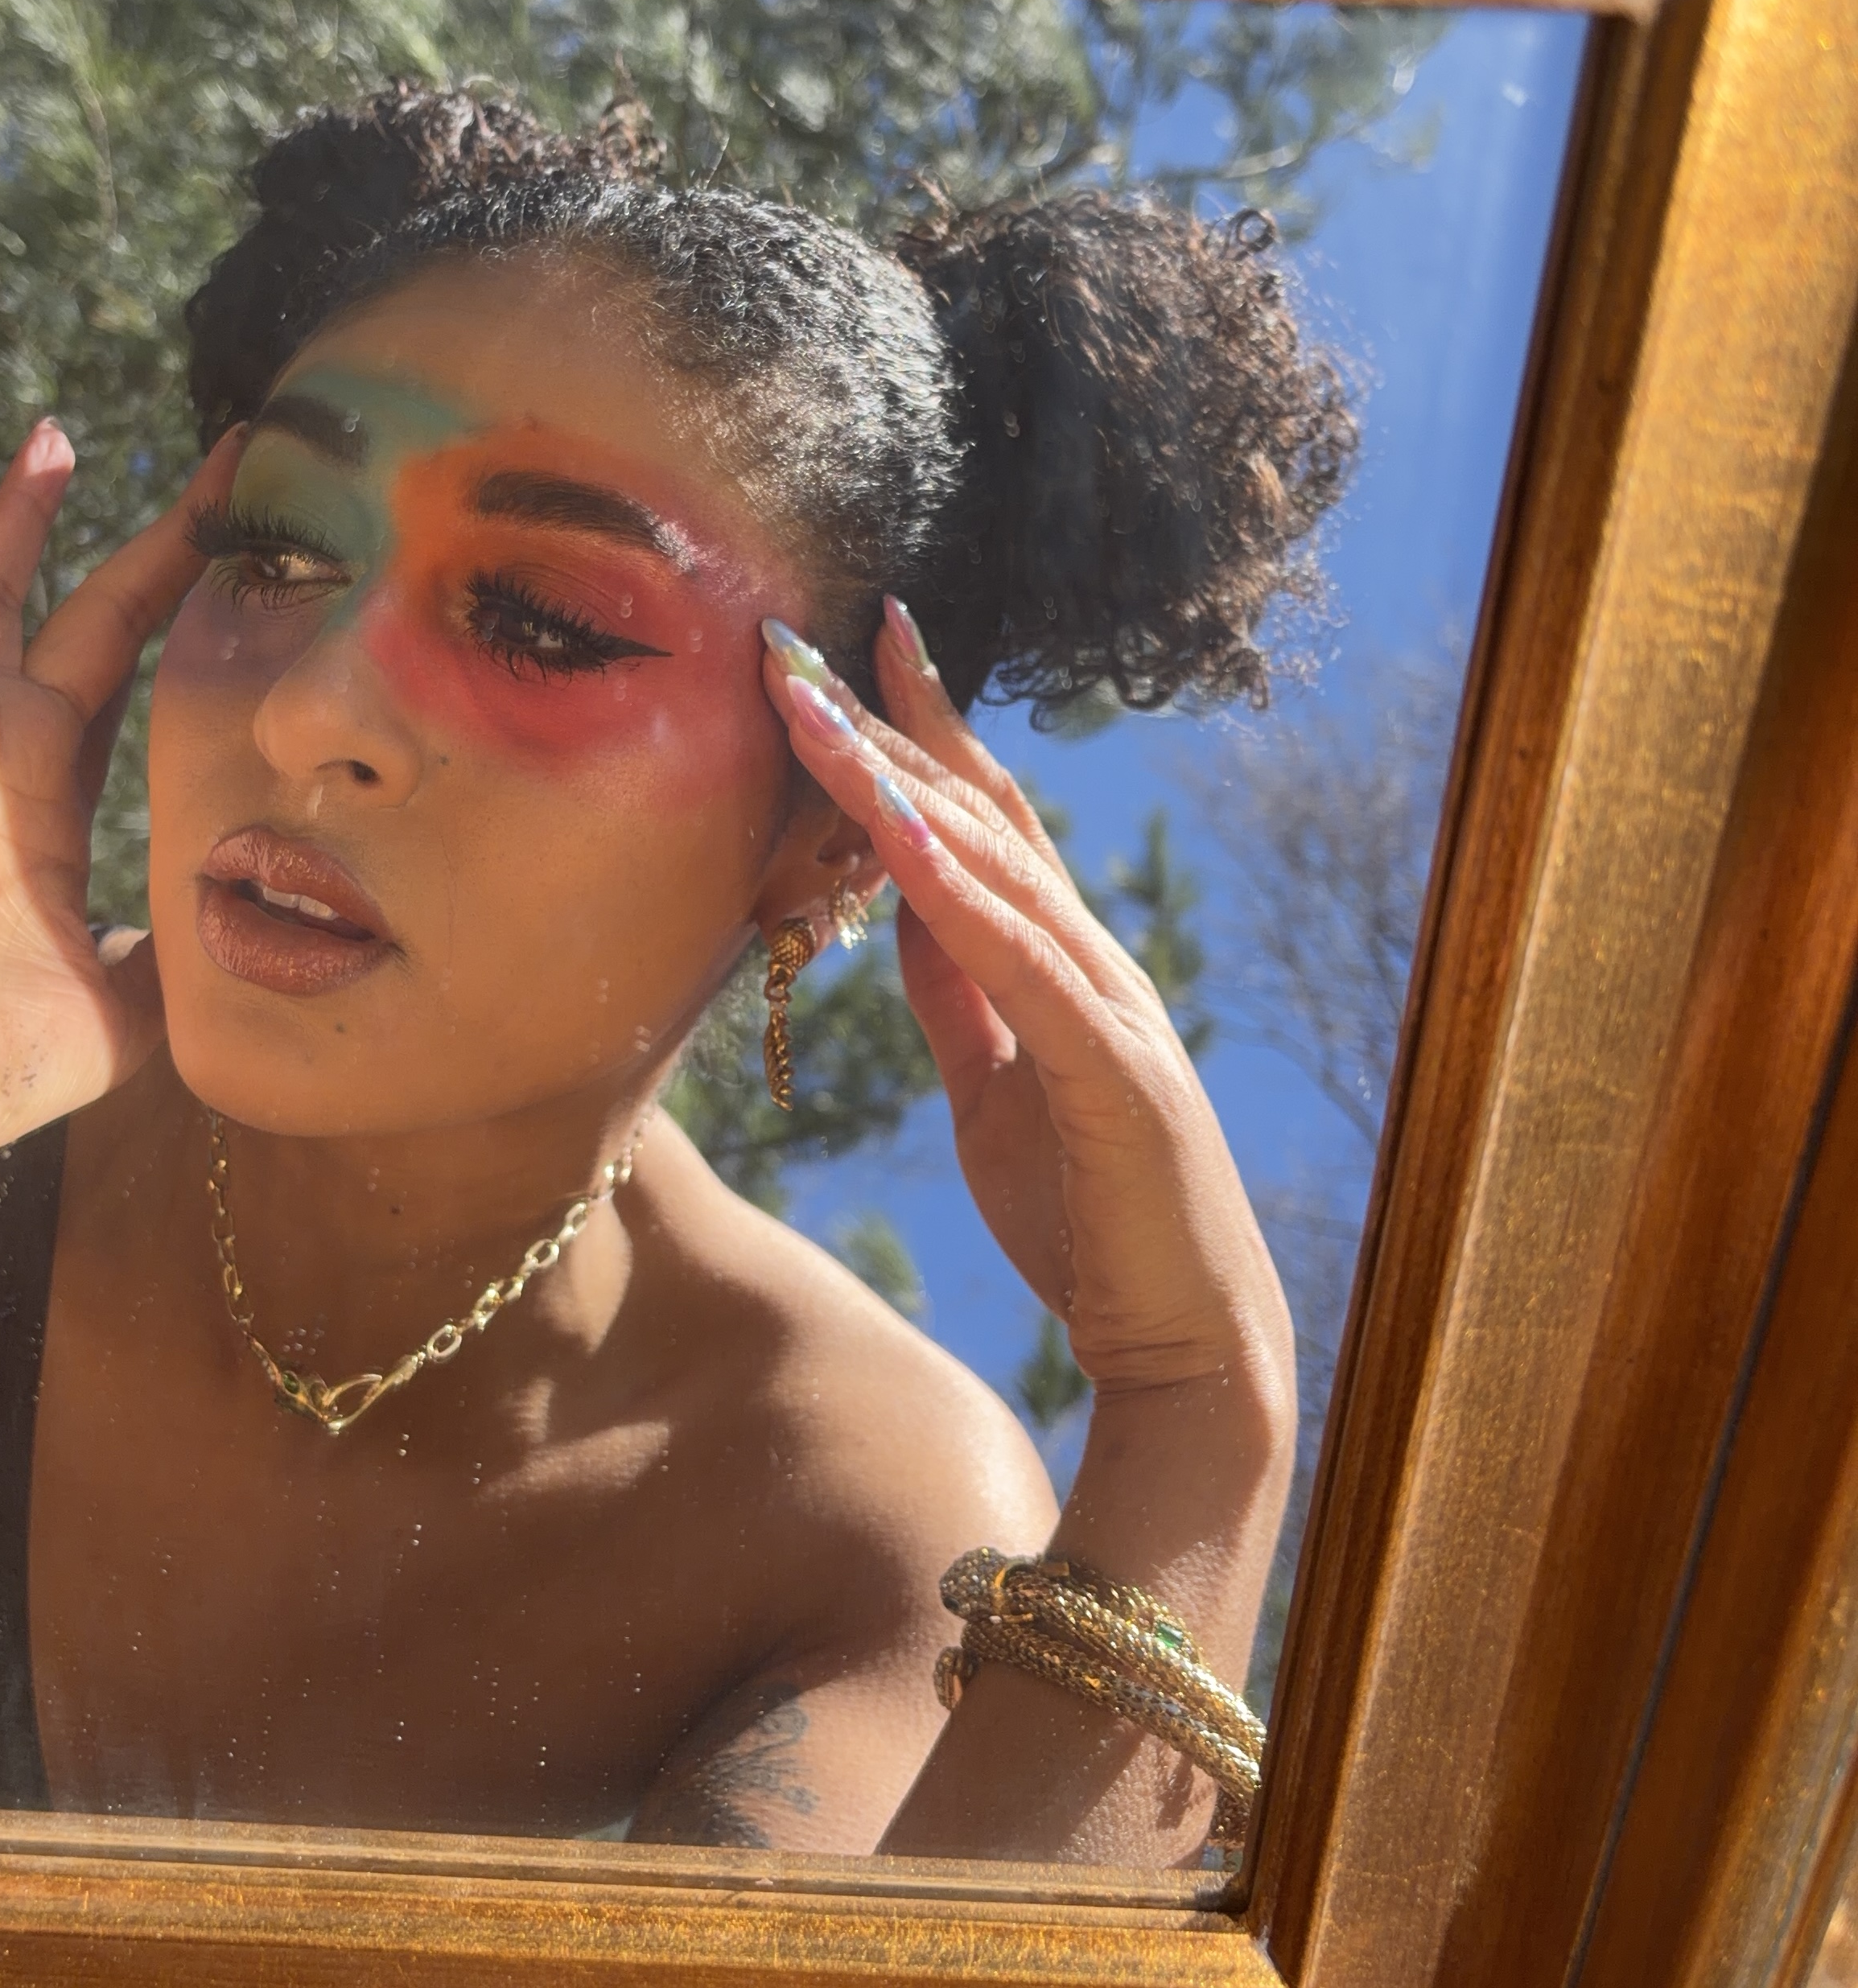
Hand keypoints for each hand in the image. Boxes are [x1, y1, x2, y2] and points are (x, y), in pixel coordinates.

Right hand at [0, 407, 238, 1253]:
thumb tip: (240, 939)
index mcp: (50, 821)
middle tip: (220, 470)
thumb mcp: (116, 1018)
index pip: (132, 709)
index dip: (188, 649)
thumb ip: (172, 964)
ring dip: (23, 510)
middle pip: (98, 622)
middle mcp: (6, 756)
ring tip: (56, 433)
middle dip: (156, 550)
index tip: (251, 585)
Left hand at [762, 605, 1291, 1412]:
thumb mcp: (992, 1088)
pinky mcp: (1114, 1073)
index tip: (859, 640)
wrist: (1187, 1350)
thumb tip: (896, 905)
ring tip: (819, 706)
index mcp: (1063, 964)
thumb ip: (956, 993)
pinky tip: (892, 830)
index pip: (986, 816)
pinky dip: (954, 890)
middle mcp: (1094, 961)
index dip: (922, 725)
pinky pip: (1020, 962)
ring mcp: (1112, 1008)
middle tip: (801, 637)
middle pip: (981, 812)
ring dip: (900, 779)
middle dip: (890, 720)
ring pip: (994, 865)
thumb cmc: (1090, 1224)